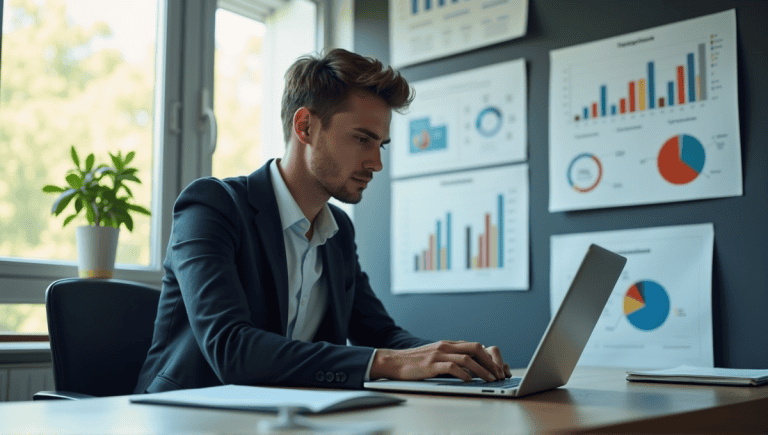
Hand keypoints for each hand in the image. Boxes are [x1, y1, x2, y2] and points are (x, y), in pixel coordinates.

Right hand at [369, 340, 510, 381]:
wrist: (393, 361)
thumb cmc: (414, 362)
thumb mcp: (435, 356)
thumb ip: (449, 357)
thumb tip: (468, 368)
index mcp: (447, 344)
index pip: (474, 346)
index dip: (488, 357)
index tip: (497, 369)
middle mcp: (445, 346)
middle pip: (475, 348)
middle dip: (490, 361)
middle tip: (498, 374)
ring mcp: (438, 354)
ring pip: (467, 358)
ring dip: (482, 370)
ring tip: (490, 379)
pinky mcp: (431, 364)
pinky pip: (452, 367)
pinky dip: (464, 373)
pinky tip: (470, 380)